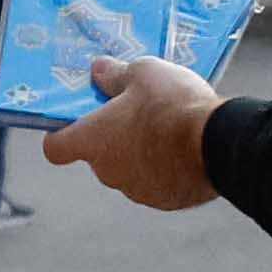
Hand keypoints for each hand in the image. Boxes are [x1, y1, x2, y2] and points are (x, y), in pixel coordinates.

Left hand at [43, 52, 223, 211]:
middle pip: (98, 154)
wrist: (216, 143)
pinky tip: (185, 149)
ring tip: (168, 129)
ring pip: (129, 169)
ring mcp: (136, 190)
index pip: (55, 148)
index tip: (76, 121)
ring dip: (140, 153)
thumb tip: (98, 70)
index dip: (62, 134)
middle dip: (113, 136)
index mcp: (91, 141)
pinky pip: (157, 182)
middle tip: (136, 112)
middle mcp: (107, 172)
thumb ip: (115, 74)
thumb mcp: (142, 72)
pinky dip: (165, 169)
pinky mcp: (164, 200)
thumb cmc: (172, 106)